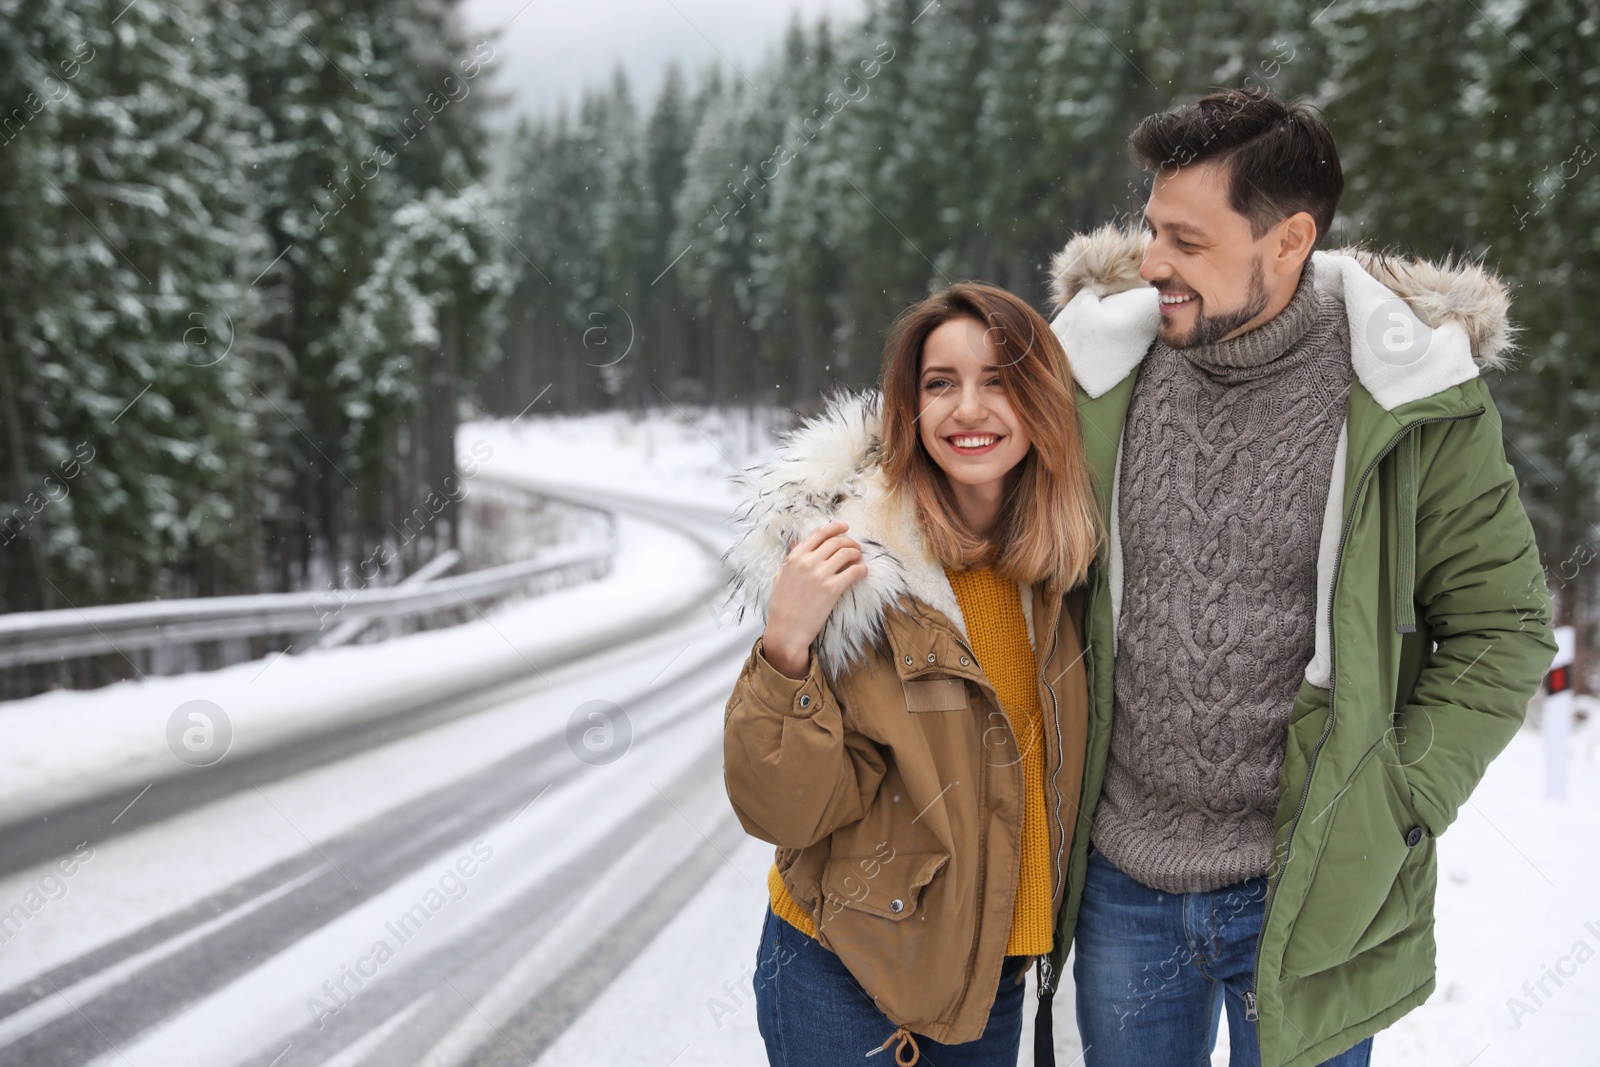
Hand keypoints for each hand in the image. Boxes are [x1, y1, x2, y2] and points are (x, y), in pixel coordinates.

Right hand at [761, 520, 867, 678]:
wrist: (786, 630)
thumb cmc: (782, 604)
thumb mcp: (781, 575)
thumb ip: (790, 556)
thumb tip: (797, 540)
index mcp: (795, 557)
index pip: (819, 533)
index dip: (835, 527)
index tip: (845, 527)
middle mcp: (808, 562)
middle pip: (836, 541)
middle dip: (849, 541)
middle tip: (856, 547)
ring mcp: (820, 575)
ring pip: (846, 553)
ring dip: (857, 553)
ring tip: (859, 558)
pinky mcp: (832, 589)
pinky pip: (853, 572)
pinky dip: (861, 570)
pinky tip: (863, 572)